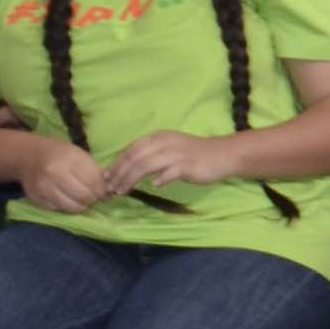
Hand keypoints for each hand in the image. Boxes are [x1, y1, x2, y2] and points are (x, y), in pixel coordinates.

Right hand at [14, 140, 115, 215]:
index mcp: (69, 158)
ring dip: (82, 206)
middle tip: (94, 198)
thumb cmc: (59, 154)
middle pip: (84, 195)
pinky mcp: (36, 198)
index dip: (102, 190)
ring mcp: (44, 187)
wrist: (29, 155)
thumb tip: (108, 192)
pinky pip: (58, 209)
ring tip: (84, 201)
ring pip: (72, 207)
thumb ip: (93, 171)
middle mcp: (55, 173)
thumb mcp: (78, 155)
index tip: (105, 192)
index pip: (94, 181)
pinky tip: (69, 200)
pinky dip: (67, 207)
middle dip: (93, 200)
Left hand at [98, 128, 248, 196]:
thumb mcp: (169, 149)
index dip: (116, 163)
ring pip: (146, 165)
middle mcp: (164, 142)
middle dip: (119, 173)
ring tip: (123, 191)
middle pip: (135, 157)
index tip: (106, 177)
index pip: (131, 149)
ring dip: (131, 179)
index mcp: (158, 137)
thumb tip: (127, 169)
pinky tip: (154, 186)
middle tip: (110, 188)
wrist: (223, 154)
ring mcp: (176, 153)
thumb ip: (150, 156)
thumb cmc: (194, 154)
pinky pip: (169, 172)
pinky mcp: (187, 165)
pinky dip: (159, 179)